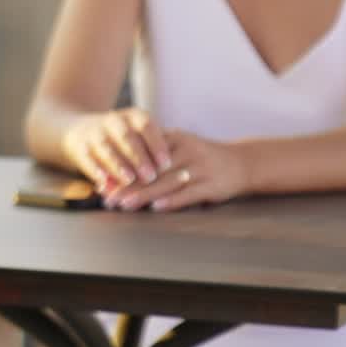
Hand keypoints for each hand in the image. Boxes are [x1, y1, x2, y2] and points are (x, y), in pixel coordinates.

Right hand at [62, 107, 171, 196]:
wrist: (79, 130)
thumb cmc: (123, 139)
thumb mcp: (140, 136)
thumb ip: (155, 152)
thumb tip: (179, 174)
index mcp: (132, 116)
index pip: (146, 126)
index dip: (157, 145)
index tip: (167, 164)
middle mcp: (113, 120)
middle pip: (127, 136)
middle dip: (139, 157)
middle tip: (150, 176)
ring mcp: (94, 131)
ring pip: (106, 146)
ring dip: (118, 164)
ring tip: (129, 180)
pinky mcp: (78, 145)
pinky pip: (87, 157)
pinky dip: (95, 169)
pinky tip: (104, 182)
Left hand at [107, 129, 249, 211]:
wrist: (242, 163)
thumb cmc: (200, 158)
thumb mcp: (177, 146)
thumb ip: (151, 154)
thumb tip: (114, 170)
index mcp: (174, 139)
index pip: (142, 155)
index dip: (121, 169)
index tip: (103, 182)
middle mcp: (187, 150)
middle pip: (151, 170)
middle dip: (127, 185)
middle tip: (107, 197)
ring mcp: (201, 167)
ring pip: (167, 182)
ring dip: (143, 195)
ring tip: (124, 205)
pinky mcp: (213, 184)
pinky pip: (189, 194)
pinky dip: (172, 201)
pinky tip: (156, 208)